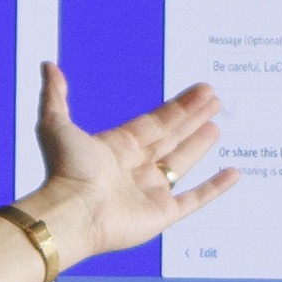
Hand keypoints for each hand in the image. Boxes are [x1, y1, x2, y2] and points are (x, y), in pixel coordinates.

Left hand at [18, 64, 239, 268]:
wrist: (73, 212)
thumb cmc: (64, 171)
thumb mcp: (55, 124)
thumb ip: (55, 95)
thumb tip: (49, 66)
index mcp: (117, 147)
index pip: (155, 121)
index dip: (179, 106)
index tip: (200, 91)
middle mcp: (135, 168)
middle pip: (172, 137)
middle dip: (193, 118)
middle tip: (215, 99)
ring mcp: (150, 192)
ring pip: (182, 162)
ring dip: (200, 145)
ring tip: (217, 127)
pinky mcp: (162, 214)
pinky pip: (195, 199)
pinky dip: (215, 188)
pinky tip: (233, 173)